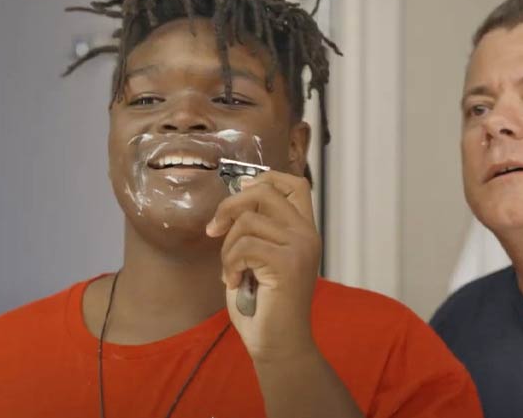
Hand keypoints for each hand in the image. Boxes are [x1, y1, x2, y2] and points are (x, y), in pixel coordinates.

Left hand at [206, 171, 320, 362]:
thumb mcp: (260, 257)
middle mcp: (307, 235)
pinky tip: (236, 282)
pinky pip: (244, 246)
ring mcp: (300, 248)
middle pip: (265, 191)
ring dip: (227, 247)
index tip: (240, 196)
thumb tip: (234, 203)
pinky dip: (230, 264)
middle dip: (230, 206)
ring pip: (248, 222)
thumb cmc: (264, 304)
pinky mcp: (287, 263)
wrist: (278, 344)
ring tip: (232, 271)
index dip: (265, 179)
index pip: (295, 184)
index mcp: (304, 231)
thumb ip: (256, 230)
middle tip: (214, 230)